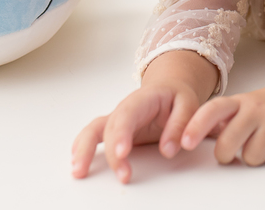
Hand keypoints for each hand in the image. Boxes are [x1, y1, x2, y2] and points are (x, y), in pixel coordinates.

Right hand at [70, 82, 199, 182]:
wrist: (168, 89)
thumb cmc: (176, 97)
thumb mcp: (188, 103)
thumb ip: (180, 124)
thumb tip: (168, 149)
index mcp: (143, 99)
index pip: (128, 114)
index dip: (122, 133)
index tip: (122, 152)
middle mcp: (125, 109)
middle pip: (110, 128)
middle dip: (112, 153)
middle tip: (122, 175)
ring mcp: (117, 120)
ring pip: (94, 131)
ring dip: (84, 150)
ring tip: (79, 171)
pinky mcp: (115, 131)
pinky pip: (93, 136)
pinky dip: (82, 148)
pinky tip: (76, 162)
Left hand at [181, 88, 264, 166]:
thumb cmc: (258, 111)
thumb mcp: (235, 109)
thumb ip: (214, 122)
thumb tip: (185, 139)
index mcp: (237, 102)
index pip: (213, 111)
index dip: (197, 126)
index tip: (185, 143)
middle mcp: (256, 108)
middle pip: (229, 143)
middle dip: (225, 154)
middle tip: (231, 152)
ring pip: (253, 158)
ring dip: (254, 157)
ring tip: (260, 143)